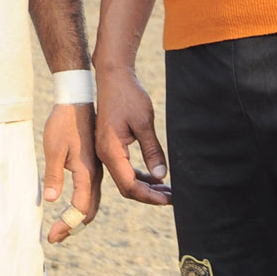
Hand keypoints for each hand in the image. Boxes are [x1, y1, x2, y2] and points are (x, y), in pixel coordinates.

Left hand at [42, 102, 99, 242]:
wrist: (77, 101)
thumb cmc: (63, 122)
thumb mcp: (54, 148)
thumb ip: (54, 175)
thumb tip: (52, 200)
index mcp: (88, 172)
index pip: (80, 208)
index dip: (67, 225)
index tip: (53, 237)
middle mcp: (96, 175)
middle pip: (89, 210)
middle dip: (73, 226)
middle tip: (56, 238)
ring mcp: (97, 170)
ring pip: (92, 202)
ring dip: (78, 217)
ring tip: (62, 228)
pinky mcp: (93, 165)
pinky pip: (91, 192)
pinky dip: (83, 205)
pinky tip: (74, 208)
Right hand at [95, 66, 170, 204]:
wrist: (112, 77)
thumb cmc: (128, 96)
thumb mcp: (144, 123)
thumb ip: (152, 151)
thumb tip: (161, 176)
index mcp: (111, 151)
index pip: (130, 185)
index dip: (150, 196)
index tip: (169, 199)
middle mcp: (104, 154)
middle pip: (126, 187)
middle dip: (149, 195)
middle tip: (172, 197)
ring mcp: (105, 151)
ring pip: (125, 179)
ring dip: (146, 187)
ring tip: (167, 190)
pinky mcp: (110, 146)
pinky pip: (123, 168)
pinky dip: (139, 176)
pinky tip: (155, 177)